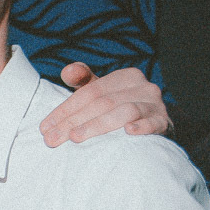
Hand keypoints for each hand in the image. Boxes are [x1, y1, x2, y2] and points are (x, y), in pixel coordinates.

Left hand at [40, 64, 171, 146]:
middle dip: (74, 121)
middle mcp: (143, 87)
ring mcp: (155, 105)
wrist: (157, 124)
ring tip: (75, 137)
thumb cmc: (121, 107)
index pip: (90, 92)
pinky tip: (129, 132)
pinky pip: (153, 123)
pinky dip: (142, 127)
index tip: (45, 127)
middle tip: (52, 139)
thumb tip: (67, 70)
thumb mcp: (103, 92)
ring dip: (98, 125)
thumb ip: (84, 81)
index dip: (65, 109)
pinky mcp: (164, 122)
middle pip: (102, 103)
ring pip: (124, 112)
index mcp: (126, 77)